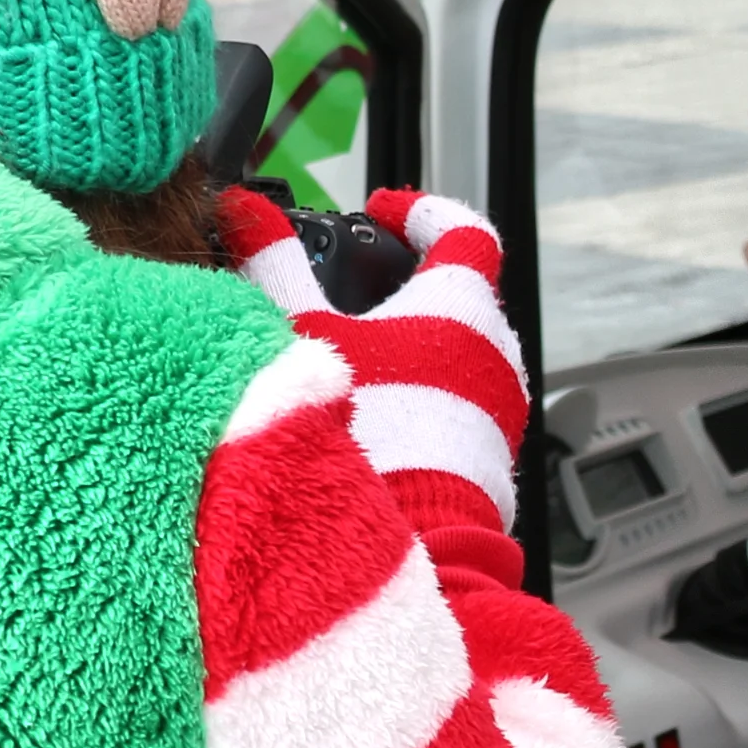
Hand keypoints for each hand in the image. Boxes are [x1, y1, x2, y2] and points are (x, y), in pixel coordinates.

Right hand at [216, 186, 529, 532]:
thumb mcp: (308, 335)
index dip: (421, 212)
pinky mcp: (496, 454)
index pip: (465, 230)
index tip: (384, 214)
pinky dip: (430, 396)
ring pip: (465, 353)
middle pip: (463, 293)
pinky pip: (467, 407)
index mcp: (464, 305)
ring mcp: (503, 407)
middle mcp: (498, 351)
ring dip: (419, 345)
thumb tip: (243, 210)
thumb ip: (275, 264)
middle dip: (412, 285)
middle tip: (360, 291)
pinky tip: (381, 416)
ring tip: (363, 357)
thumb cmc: (371, 434)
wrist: (418, 537)